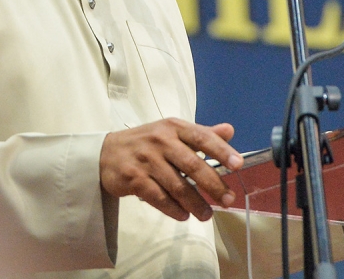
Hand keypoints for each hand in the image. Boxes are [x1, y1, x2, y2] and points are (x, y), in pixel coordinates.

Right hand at [99, 118, 242, 221]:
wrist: (106, 153)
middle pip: (193, 165)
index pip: (202, 137)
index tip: (238, 165)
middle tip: (228, 200)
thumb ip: (201, 134)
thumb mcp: (171, 132)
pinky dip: (173, 209)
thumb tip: (229, 130)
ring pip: (177, 186)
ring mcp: (146, 159)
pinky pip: (159, 198)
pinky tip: (183, 215)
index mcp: (173, 127)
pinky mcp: (134, 178)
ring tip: (207, 215)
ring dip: (195, 203)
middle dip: (214, 185)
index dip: (221, 150)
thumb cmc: (146, 143)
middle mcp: (160, 140)